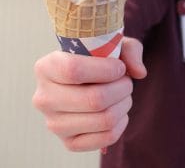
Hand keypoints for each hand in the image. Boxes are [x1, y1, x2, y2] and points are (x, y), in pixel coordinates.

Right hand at [32, 37, 146, 151]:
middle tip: (127, 80)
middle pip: (94, 99)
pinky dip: (122, 122)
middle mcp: (44, 98)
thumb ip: (129, 50)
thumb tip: (139, 73)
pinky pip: (107, 137)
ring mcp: (55, 124)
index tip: (120, 67)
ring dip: (124, 103)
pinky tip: (119, 109)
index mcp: (47, 67)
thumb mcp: (112, 43)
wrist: (88, 79)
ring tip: (124, 93)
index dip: (106, 69)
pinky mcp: (69, 142)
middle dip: (122, 88)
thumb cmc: (98, 59)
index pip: (74, 70)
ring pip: (104, 119)